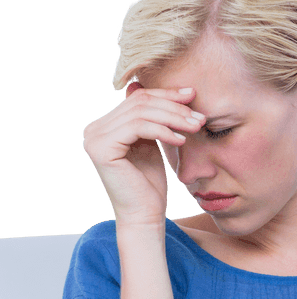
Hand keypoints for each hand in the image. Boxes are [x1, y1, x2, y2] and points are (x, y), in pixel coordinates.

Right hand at [81, 83, 205, 227]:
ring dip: (174, 118)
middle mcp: (94, 130)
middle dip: (174, 106)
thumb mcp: (152, 144)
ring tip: (196, 127)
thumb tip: (142, 82)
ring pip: (142, 113)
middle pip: (140, 103)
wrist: (145, 216)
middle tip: (199, 115)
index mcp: (104, 126)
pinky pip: (139, 127)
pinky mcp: (102, 148)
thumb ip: (149, 118)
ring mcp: (95, 138)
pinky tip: (181, 140)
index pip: (137, 99)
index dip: (166, 95)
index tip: (192, 94)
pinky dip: (163, 131)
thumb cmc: (150, 185)